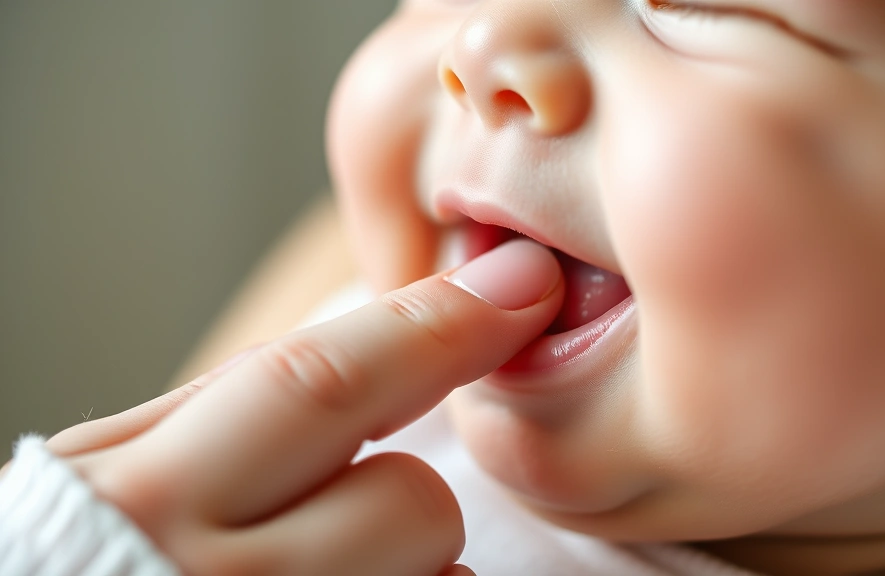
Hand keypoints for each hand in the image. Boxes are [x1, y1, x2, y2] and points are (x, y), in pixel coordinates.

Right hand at [52, 240, 562, 575]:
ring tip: (320, 572)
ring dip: (409, 563)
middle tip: (385, 495)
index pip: (318, 383)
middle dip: (420, 486)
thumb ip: (224, 406)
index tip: (519, 286)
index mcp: (151, 497)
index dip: (433, 329)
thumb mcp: (112, 472)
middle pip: (409, 500)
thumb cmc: (73, 564)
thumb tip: (360, 330)